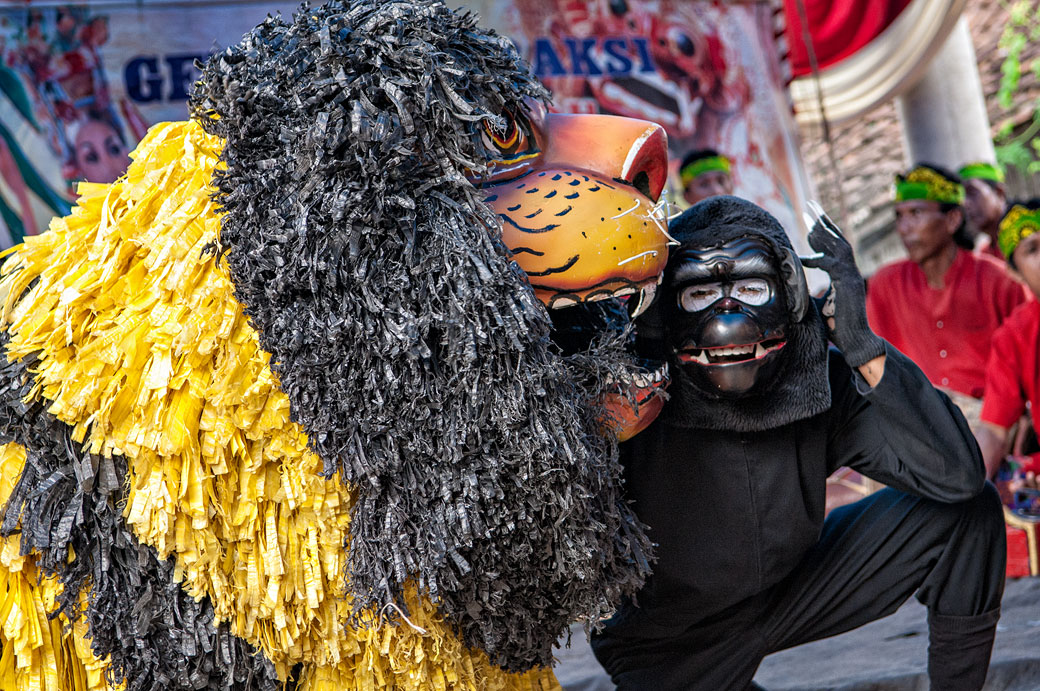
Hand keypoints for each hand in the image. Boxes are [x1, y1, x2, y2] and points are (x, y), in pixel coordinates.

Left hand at [799, 201, 885, 367]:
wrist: (855, 343)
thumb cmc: (837, 328)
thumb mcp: (816, 305)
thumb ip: (807, 292)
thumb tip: (788, 287)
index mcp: (842, 274)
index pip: (831, 248)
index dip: (819, 235)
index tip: (807, 222)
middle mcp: (849, 271)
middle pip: (836, 240)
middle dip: (823, 222)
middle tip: (810, 204)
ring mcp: (851, 276)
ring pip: (840, 246)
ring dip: (825, 229)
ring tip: (812, 214)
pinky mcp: (849, 284)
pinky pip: (833, 266)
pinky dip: (817, 259)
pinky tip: (802, 258)